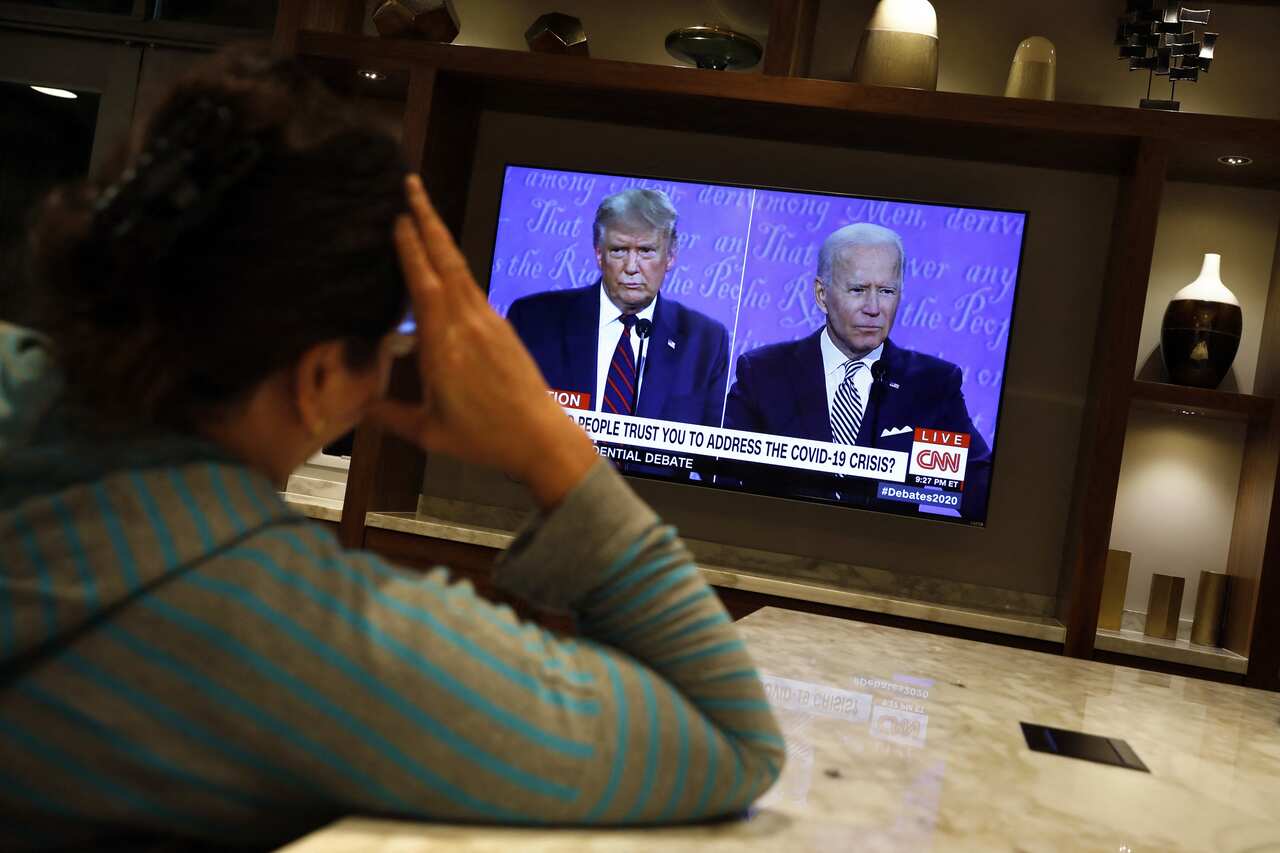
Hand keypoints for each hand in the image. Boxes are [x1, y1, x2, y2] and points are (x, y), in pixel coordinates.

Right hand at [370, 175, 596, 508]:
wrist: (540, 439)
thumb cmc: (484, 439)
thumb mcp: (428, 433)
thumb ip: (390, 416)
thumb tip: (359, 408)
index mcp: (442, 343)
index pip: (422, 283)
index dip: (410, 247)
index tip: (398, 217)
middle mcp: (467, 323)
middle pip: (444, 260)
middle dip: (427, 219)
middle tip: (412, 184)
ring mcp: (489, 322)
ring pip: (460, 270)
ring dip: (441, 238)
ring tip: (424, 214)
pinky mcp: (502, 329)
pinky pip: (473, 288)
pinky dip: (455, 268)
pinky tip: (447, 266)